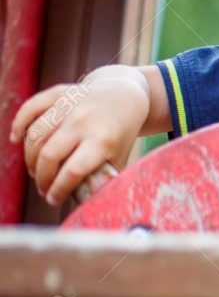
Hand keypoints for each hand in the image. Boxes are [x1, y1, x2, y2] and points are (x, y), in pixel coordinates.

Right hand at [9, 67, 149, 205]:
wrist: (124, 95)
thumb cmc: (120, 133)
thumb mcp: (120, 156)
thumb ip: (103, 178)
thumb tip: (86, 204)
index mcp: (103, 140)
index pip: (73, 171)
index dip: (58, 189)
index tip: (53, 199)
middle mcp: (85, 121)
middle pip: (48, 156)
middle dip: (41, 178)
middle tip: (44, 187)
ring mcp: (71, 104)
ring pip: (35, 135)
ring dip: (29, 158)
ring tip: (37, 170)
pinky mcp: (60, 92)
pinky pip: (31, 108)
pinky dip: (19, 125)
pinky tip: (16, 140)